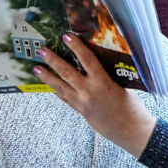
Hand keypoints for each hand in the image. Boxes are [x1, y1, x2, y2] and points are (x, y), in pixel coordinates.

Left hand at [35, 33, 156, 157]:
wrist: (130, 130)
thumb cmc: (131, 106)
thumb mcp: (122, 84)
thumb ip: (108, 74)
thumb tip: (96, 62)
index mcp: (103, 82)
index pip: (87, 60)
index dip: (76, 47)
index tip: (66, 36)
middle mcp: (89, 91)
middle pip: (67, 73)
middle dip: (53, 61)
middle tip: (41, 51)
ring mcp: (83, 103)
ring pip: (61, 87)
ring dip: (47, 77)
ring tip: (36, 69)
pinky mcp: (81, 111)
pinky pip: (66, 98)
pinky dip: (57, 90)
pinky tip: (50, 85)